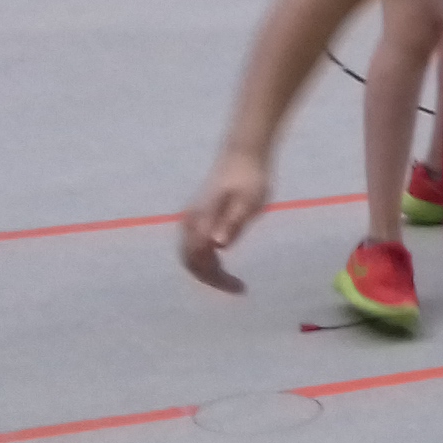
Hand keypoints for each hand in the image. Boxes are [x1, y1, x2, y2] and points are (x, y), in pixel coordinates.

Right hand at [178, 149, 269, 293]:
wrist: (244, 153)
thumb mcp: (249, 201)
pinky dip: (206, 259)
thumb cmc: (251, 177)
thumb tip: (218, 246)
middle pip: (191, 261)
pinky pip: (194, 244)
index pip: (199, 261)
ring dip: (207, 270)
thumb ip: (234, 223)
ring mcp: (192, 218)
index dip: (216, 279)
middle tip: (238, 288)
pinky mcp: (197, 215)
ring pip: (191, 254)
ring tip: (232, 279)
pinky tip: (222, 260)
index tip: (240, 288)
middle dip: (211, 278)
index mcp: (202, 220)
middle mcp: (191, 221)